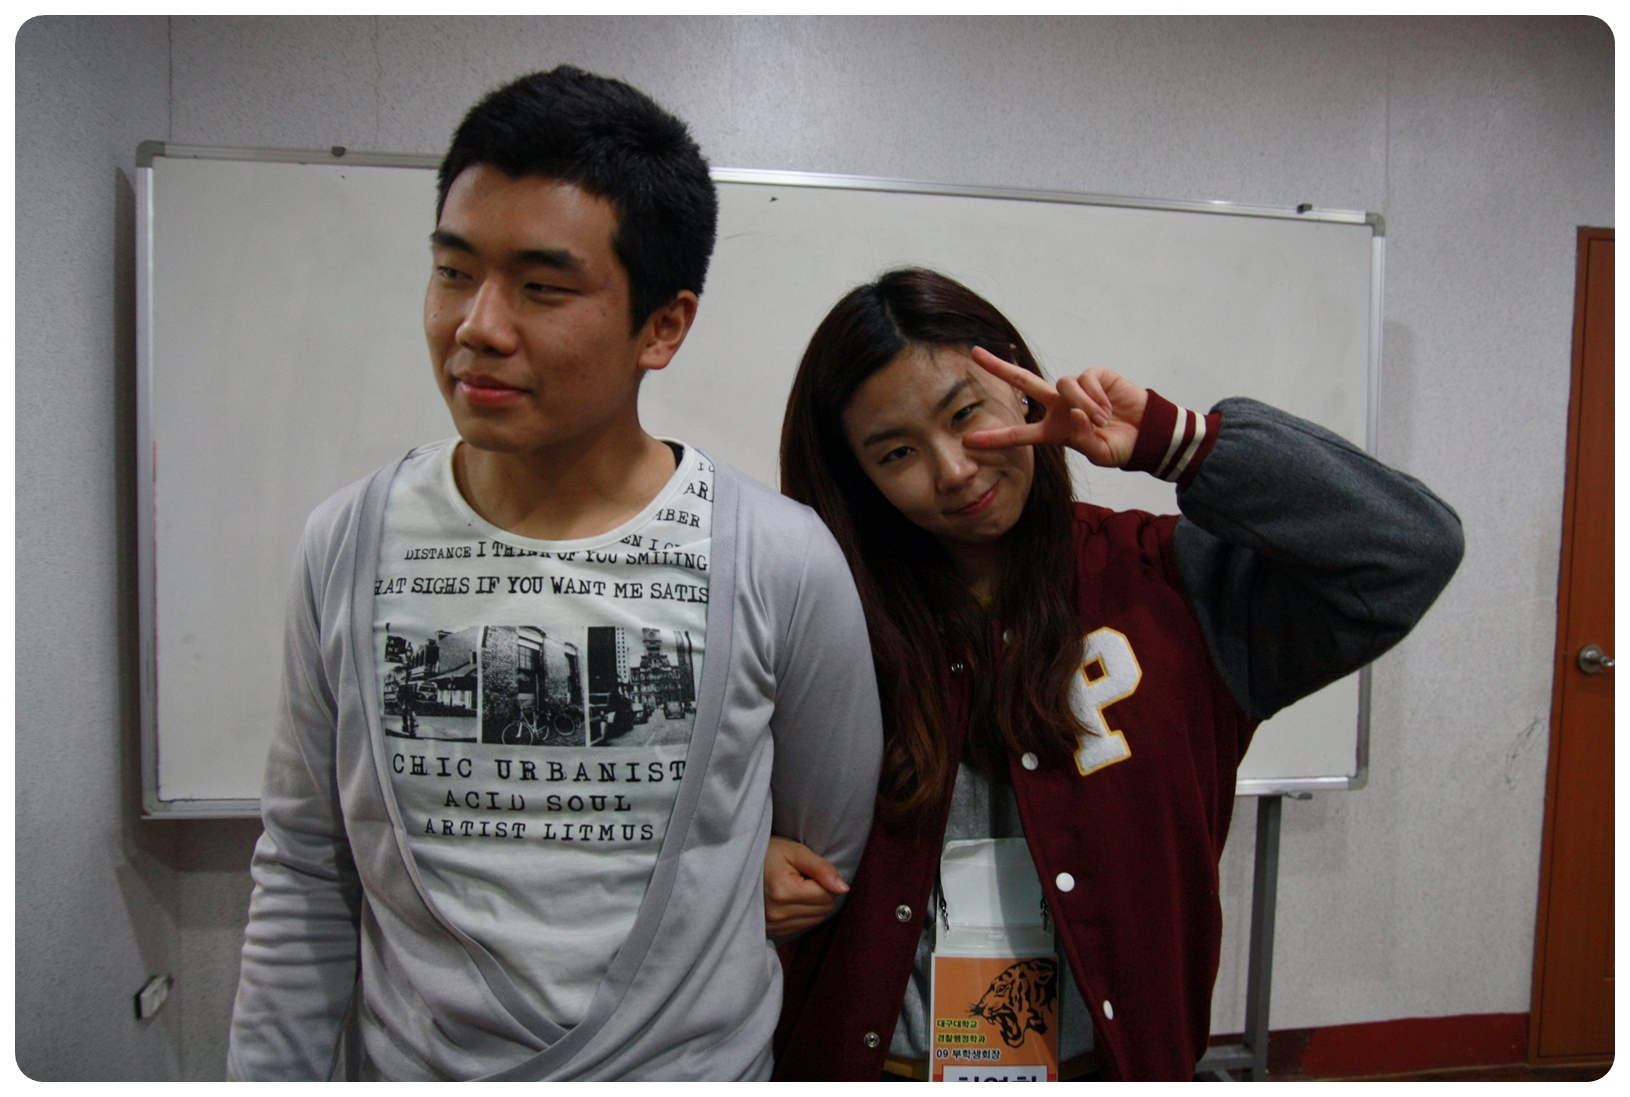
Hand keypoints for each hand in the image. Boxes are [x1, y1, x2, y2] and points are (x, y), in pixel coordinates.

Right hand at [764, 836, 848, 938]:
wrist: (738, 863)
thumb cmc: (768, 853)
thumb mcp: (795, 851)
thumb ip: (822, 869)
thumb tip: (844, 889)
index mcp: (783, 892)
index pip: (827, 896)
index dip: (824, 880)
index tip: (806, 870)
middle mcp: (777, 914)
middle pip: (823, 910)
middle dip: (820, 893)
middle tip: (800, 877)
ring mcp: (773, 925)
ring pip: (815, 920)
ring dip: (812, 904)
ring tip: (793, 887)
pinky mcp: (771, 931)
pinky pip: (802, 926)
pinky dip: (802, 913)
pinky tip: (788, 899)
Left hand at [964, 346, 1148, 467]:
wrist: (1147, 433)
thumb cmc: (1120, 446)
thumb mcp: (1098, 452)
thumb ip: (1081, 437)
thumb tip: (1073, 412)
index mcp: (1054, 429)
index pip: (1019, 433)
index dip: (995, 439)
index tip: (968, 442)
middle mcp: (1059, 405)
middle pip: (1023, 382)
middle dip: (999, 367)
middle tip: (975, 354)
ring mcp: (1075, 389)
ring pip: (1064, 385)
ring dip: (1084, 404)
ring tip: (1103, 420)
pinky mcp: (1095, 376)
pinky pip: (1085, 379)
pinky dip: (1096, 395)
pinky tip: (1109, 407)